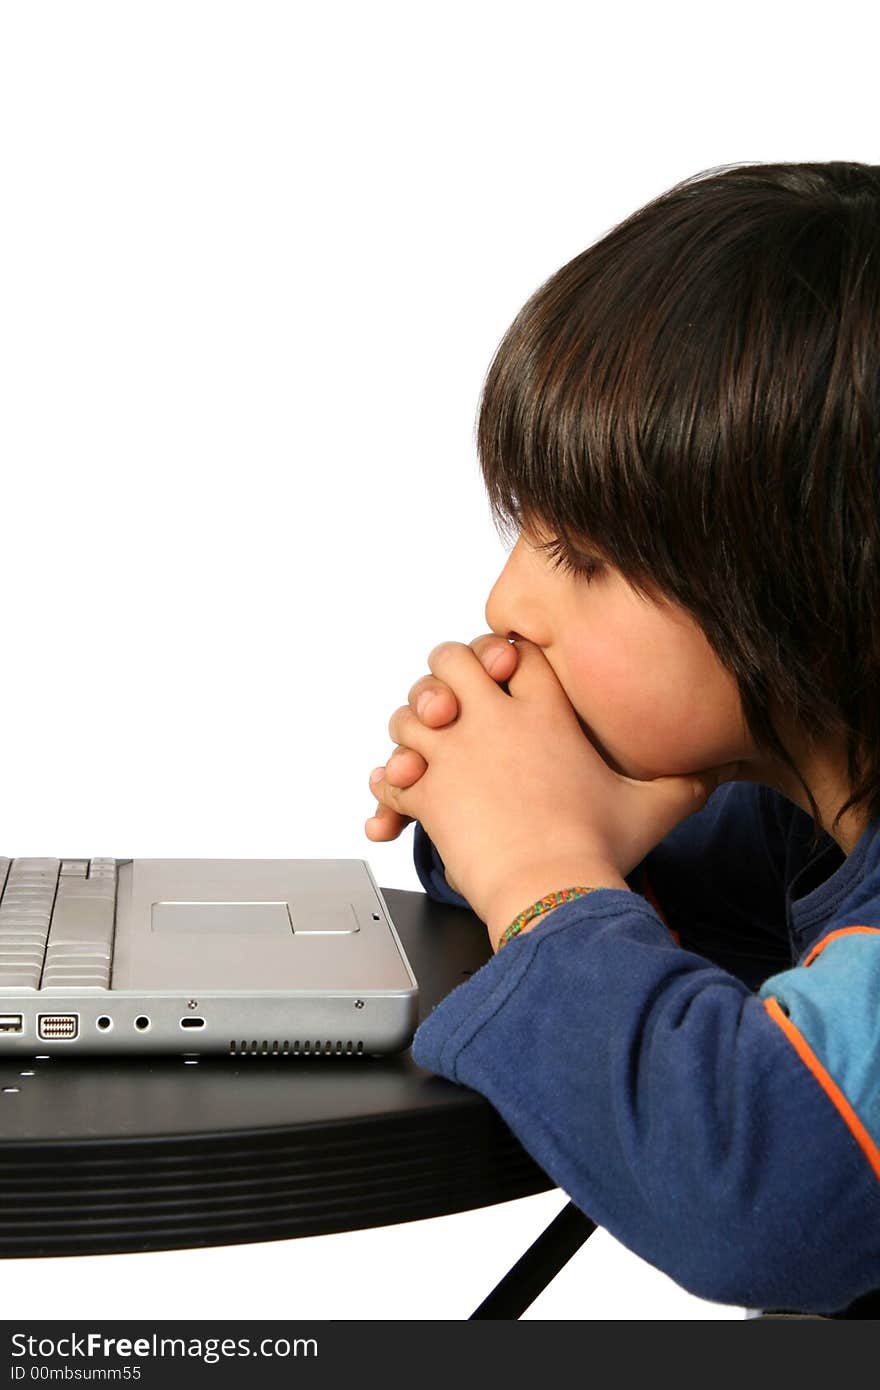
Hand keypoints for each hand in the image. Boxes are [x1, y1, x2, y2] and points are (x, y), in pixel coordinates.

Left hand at [368, 638, 740, 946]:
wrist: (555, 891)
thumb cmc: (599, 851)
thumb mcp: (655, 808)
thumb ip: (685, 781)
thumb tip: (717, 773)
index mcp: (547, 712)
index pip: (515, 651)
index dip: (504, 658)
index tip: (502, 678)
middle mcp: (496, 720)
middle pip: (450, 657)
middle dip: (444, 676)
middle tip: (451, 708)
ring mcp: (457, 752)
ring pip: (408, 711)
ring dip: (410, 733)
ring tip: (425, 757)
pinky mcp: (429, 791)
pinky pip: (390, 771)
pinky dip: (391, 786)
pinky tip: (404, 800)